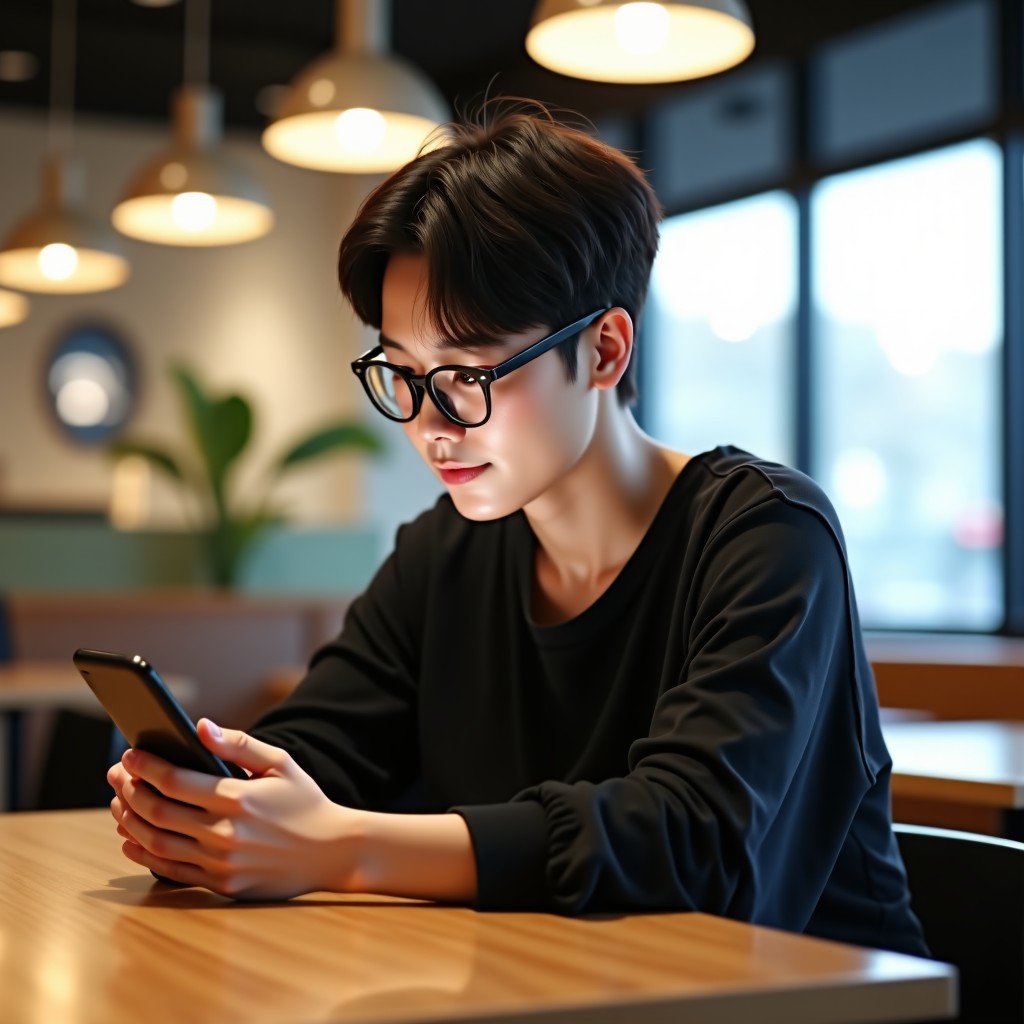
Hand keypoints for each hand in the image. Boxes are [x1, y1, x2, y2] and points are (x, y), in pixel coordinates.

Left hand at [107, 720, 356, 899]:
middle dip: (129, 789)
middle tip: (115, 774)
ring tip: (118, 803)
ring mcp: (220, 862)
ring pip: (156, 842)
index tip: (129, 754)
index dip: (145, 766)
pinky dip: (144, 854)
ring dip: (129, 821)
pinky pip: (170, 871)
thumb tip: (199, 726)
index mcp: (237, 797)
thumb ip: (238, 744)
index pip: (174, 780)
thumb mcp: (280, 763)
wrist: (333, 852)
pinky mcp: (221, 884)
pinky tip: (131, 839)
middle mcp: (224, 832)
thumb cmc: (305, 802)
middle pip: (157, 810)